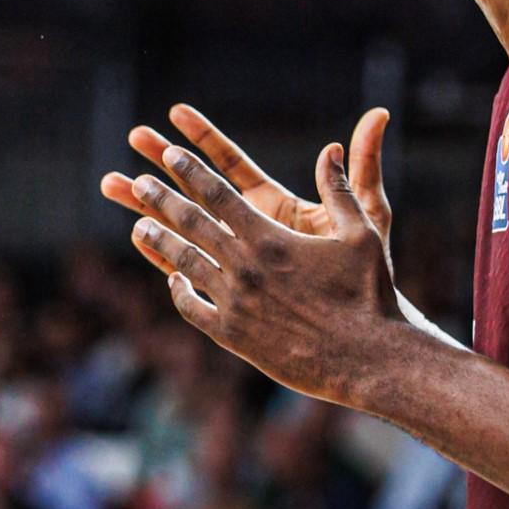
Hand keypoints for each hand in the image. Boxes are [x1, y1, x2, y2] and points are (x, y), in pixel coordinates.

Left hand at [100, 105, 402, 401]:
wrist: (367, 359)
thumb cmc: (370, 294)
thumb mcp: (362, 233)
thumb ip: (339, 190)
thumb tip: (329, 149)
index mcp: (269, 239)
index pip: (218, 195)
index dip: (191, 171)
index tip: (170, 153)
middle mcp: (244, 269)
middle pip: (191, 225)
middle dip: (162, 199)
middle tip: (139, 181)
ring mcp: (234, 304)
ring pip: (184, 264)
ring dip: (159, 243)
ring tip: (140, 226)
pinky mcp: (233, 337)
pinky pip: (193, 308)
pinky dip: (178, 291)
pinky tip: (172, 279)